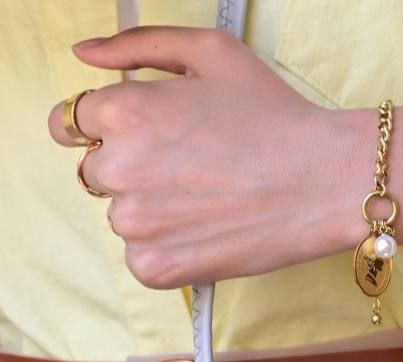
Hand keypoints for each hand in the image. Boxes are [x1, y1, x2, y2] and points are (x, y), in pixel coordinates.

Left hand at [47, 25, 371, 288]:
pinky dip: (167, 251)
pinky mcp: (157, 268)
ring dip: (152, 211)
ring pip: (121, 217)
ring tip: (206, 201)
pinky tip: (206, 231)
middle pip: (96, 172)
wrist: (324, 182)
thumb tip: (84, 55)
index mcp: (122, 110)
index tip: (151, 138)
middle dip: (133, 168)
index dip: (112, 128)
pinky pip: (140, 259)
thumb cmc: (274, 116)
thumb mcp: (209, 53)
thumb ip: (137, 45)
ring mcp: (136, 224)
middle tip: (193, 168)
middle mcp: (118, 167)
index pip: (71, 124)